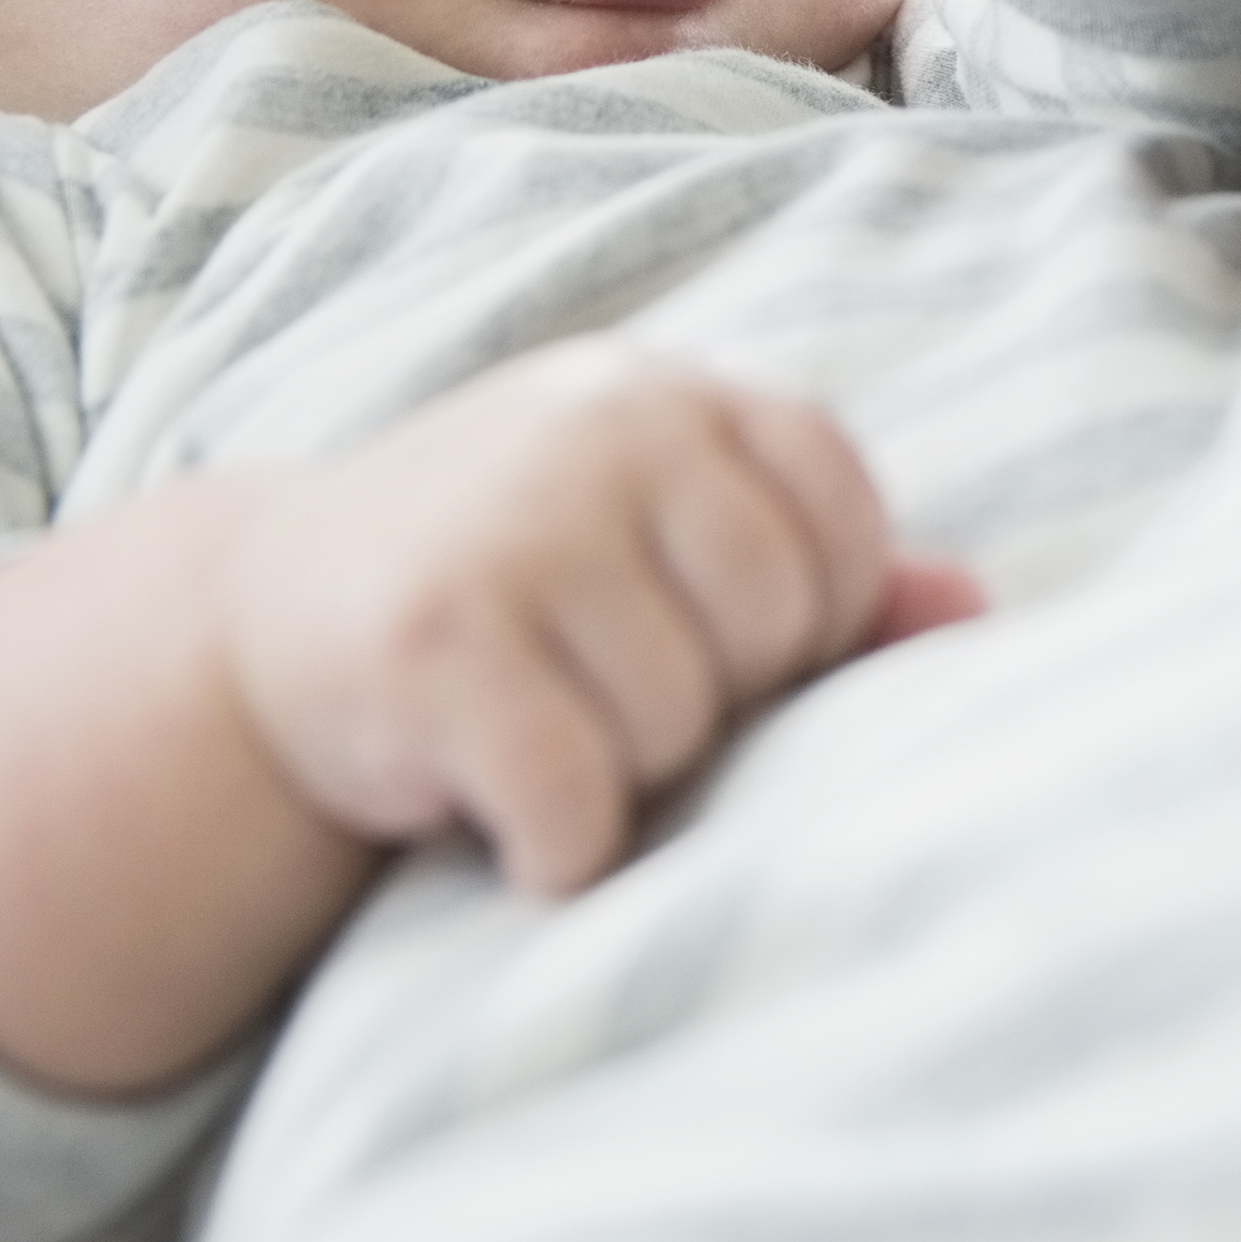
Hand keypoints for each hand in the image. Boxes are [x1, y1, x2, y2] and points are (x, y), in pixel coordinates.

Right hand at [218, 345, 970, 893]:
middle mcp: (601, 427)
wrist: (266, 626)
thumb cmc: (512, 595)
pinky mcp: (436, 639)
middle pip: (774, 626)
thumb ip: (823, 575)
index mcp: (674, 395)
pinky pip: (574, 795)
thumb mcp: (660, 547)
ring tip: (539, 733)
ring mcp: (514, 525)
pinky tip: (503, 811)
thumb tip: (974, 612)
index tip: (708, 644)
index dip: (800, 622)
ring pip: (677, 720)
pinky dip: (555, 845)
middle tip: (604, 695)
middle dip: (712, 701)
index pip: (842, 521)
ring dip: (621, 774)